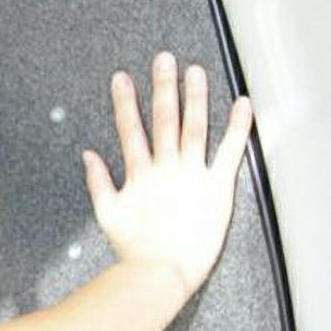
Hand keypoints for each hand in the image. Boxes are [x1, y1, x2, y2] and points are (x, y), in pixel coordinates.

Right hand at [82, 51, 253, 297]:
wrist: (161, 272)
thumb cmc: (134, 249)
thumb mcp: (107, 214)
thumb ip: (97, 181)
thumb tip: (88, 155)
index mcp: (139, 174)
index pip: (130, 129)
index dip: (124, 102)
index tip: (122, 77)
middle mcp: (165, 168)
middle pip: (163, 119)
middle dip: (162, 87)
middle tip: (164, 59)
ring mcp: (192, 175)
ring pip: (194, 127)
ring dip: (195, 97)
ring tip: (195, 71)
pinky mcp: (217, 187)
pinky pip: (229, 151)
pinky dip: (238, 127)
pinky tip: (242, 104)